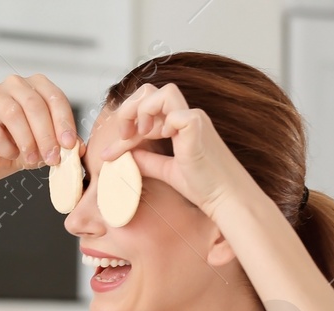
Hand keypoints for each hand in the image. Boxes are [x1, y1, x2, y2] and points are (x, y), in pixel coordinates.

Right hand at [0, 74, 79, 178]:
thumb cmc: (22, 144)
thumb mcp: (48, 143)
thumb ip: (64, 142)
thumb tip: (79, 149)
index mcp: (37, 84)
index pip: (55, 98)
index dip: (64, 123)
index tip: (69, 145)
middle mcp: (15, 83)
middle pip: (35, 106)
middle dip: (46, 135)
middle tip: (52, 158)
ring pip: (14, 115)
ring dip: (27, 142)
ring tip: (32, 160)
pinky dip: (5, 148)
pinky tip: (10, 154)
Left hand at [94, 82, 251, 219]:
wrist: (224, 196)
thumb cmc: (202, 184)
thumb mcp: (166, 170)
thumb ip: (147, 160)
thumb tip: (125, 156)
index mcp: (178, 124)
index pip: (144, 110)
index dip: (123, 126)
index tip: (109, 153)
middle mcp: (186, 117)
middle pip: (151, 91)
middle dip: (129, 109)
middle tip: (124, 135)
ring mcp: (194, 119)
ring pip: (165, 93)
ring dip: (144, 111)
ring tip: (140, 134)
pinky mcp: (199, 128)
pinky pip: (178, 113)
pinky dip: (164, 124)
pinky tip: (165, 139)